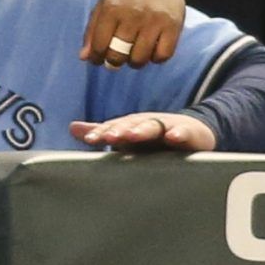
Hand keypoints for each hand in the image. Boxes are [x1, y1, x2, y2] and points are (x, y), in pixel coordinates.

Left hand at [70, 111, 217, 152]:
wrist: (193, 132)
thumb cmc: (153, 138)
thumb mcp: (127, 136)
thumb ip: (102, 133)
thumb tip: (72, 127)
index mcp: (131, 126)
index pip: (114, 128)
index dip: (102, 133)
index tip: (91, 139)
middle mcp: (146, 124)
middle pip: (131, 125)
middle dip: (119, 130)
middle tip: (108, 137)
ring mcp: (167, 127)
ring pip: (154, 127)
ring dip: (142, 130)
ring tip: (132, 135)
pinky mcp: (188, 134)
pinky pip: (183, 134)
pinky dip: (179, 134)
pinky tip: (172, 137)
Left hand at [79, 0, 184, 68]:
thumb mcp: (104, 6)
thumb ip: (92, 31)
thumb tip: (84, 58)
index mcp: (112, 8)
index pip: (99, 44)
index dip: (97, 57)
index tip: (99, 58)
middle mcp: (133, 14)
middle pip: (118, 54)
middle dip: (114, 62)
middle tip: (117, 57)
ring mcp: (155, 21)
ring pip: (140, 58)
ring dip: (135, 62)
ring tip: (134, 53)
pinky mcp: (173, 26)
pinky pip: (162, 56)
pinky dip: (156, 58)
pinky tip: (152, 49)